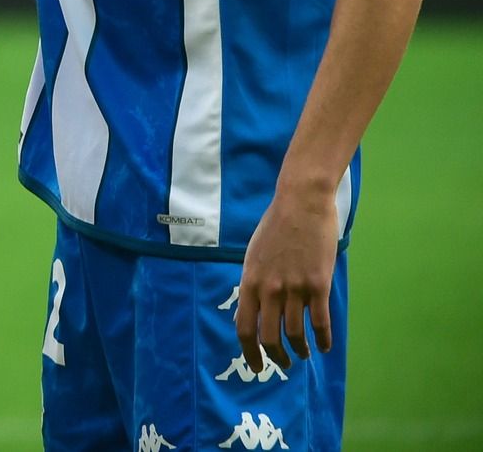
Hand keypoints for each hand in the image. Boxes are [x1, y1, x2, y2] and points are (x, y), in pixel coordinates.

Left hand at [234, 181, 339, 373]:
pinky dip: (324, 339)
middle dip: (276, 357)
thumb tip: (252, 309)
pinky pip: (321, 322)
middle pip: (269, 337)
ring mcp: (294, 288)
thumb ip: (253, 283)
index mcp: (250, 281)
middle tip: (284, 365)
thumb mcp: (253, 255)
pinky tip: (325, 346)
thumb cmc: (275, 227)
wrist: (301, 204)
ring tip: (304, 355)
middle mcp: (269, 289)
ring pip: (296, 334)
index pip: (244, 327)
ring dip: (300, 350)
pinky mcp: (318, 285)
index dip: (249, 351)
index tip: (256, 366)